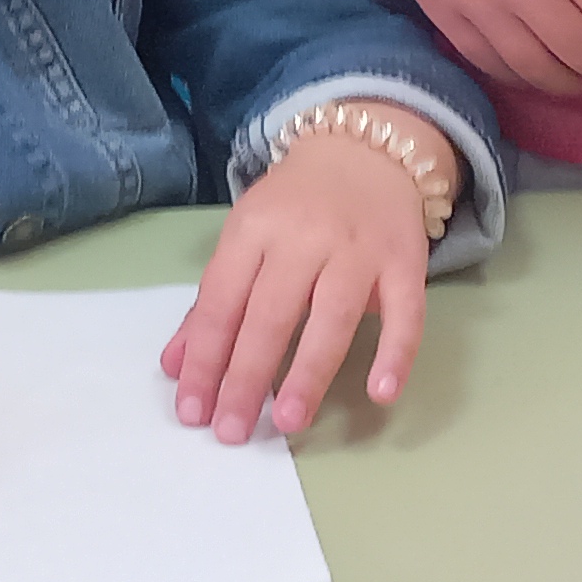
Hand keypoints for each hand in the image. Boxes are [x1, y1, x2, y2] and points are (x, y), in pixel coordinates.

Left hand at [165, 127, 437, 439]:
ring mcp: (359, 249)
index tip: (191, 410)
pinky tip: (380, 392)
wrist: (366, 150)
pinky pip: (407, 313)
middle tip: (231, 431)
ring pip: (333, 316)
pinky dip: (396, 353)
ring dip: (308, 373)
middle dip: (247, 376)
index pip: (222, 300)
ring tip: (287, 422)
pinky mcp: (406, 261)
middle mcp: (305, 236)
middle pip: (271, 314)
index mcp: (254, 228)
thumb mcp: (245, 237)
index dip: (204, 357)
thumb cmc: (295, 206)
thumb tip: (174, 367)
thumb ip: (213, 302)